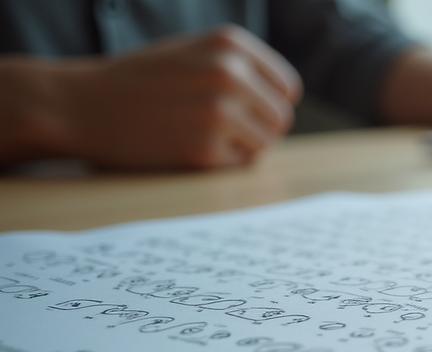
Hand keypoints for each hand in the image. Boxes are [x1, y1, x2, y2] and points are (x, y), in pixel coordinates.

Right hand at [46, 25, 300, 168]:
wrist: (81, 105)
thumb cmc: (142, 81)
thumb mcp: (193, 53)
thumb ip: (241, 67)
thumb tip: (288, 100)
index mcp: (229, 43)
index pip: (288, 88)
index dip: (270, 103)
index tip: (245, 109)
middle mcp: (229, 73)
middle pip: (281, 119)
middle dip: (259, 128)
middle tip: (222, 129)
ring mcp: (218, 112)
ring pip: (265, 144)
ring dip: (243, 147)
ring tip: (205, 136)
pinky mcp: (204, 149)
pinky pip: (240, 165)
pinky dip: (221, 163)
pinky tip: (188, 147)